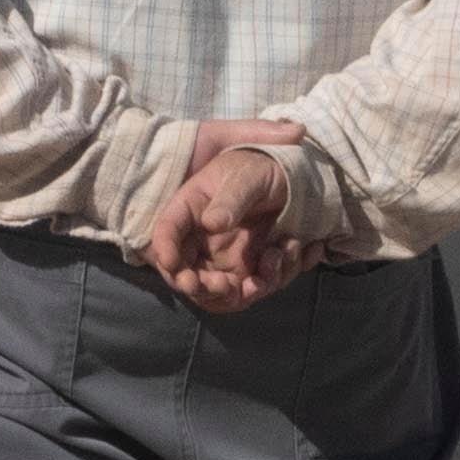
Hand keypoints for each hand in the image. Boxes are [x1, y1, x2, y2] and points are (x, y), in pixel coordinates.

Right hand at [144, 123, 323, 314]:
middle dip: (202, 288)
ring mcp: (225, 257)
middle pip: (186, 274)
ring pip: (222, 292)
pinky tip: (291, 248)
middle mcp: (202, 240)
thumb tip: (211, 223)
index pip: (166, 232)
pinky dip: (274, 278)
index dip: (165, 251)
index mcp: (190, 210)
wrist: (294, 179)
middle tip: (224, 286)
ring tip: (274, 257)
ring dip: (245, 289)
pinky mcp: (250, 269)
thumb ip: (231, 200)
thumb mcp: (248, 177)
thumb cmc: (261, 168)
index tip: (173, 265)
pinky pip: (253, 288)